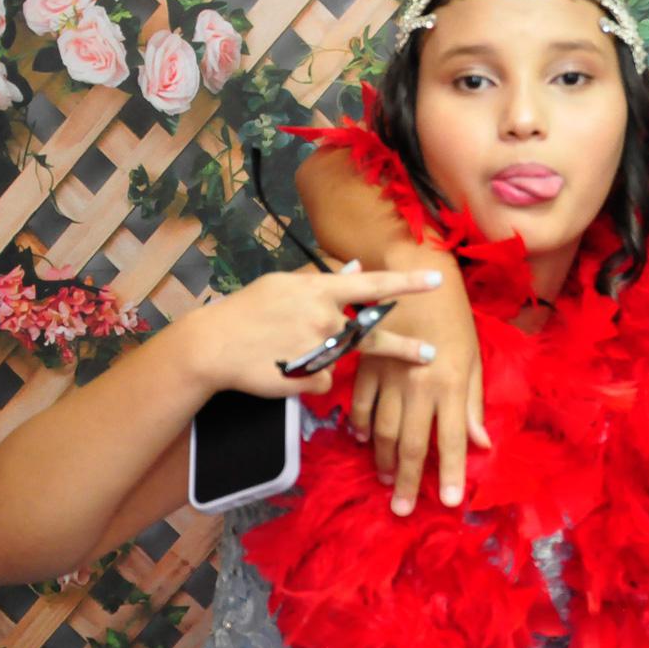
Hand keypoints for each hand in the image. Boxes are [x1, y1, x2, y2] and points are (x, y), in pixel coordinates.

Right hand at [178, 267, 443, 398]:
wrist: (213, 346)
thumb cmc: (247, 309)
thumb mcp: (283, 285)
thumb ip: (322, 279)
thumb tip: (356, 268)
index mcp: (321, 291)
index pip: (373, 285)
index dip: (406, 282)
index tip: (435, 280)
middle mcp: (326, 320)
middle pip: (372, 335)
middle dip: (402, 346)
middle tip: (428, 352)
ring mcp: (320, 351)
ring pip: (341, 358)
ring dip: (325, 355)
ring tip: (291, 349)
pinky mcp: (309, 379)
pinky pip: (321, 379)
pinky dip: (308, 375)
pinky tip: (282, 366)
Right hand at [349, 261, 490, 515]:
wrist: (416, 273)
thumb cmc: (453, 316)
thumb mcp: (474, 357)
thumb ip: (473, 402)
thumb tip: (481, 442)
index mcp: (452, 384)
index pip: (453, 440)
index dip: (453, 474)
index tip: (450, 503)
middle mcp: (420, 386)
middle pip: (412, 444)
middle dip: (408, 481)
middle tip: (402, 510)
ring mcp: (390, 377)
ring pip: (383, 431)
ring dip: (383, 460)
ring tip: (386, 480)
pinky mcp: (368, 366)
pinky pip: (361, 405)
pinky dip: (361, 426)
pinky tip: (365, 440)